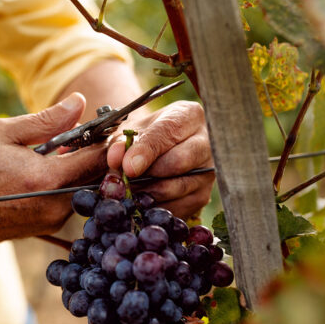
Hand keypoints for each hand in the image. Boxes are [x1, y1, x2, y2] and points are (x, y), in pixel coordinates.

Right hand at [0, 93, 106, 248]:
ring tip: (58, 150)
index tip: (108, 123)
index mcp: (47, 180)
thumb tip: (79, 102)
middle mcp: (56, 207)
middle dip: (96, 153)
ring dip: (79, 169)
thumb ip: (46, 120)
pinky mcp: (45, 229)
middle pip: (98, 177)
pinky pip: (69, 201)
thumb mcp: (2, 133)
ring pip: (85, 190)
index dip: (108, 138)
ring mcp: (52, 222)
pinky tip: (44, 170)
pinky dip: (66, 183)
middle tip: (82, 133)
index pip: (99, 158)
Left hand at [106, 101, 214, 217]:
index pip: (168, 132)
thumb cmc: (143, 136)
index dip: (145, 151)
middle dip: (146, 175)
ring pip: (177, 188)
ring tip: (128, 190)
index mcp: (188, 115)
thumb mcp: (129, 133)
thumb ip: (120, 143)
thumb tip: (116, 159)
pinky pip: (177, 207)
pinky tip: (141, 201)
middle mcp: (206, 141)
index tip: (128, 168)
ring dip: (146, 193)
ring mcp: (208, 170)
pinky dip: (154, 208)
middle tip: (123, 181)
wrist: (158, 151)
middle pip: (178, 162)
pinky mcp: (203, 195)